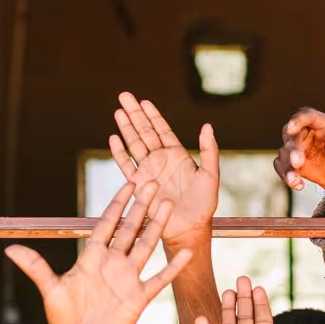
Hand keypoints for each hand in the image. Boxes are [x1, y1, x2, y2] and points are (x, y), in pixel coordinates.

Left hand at [7, 180, 193, 323]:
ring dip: (157, 226)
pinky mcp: (138, 298)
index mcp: (91, 258)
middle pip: (130, 228)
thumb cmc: (64, 321)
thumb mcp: (51, 291)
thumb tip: (10, 249)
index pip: (107, 224)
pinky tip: (185, 253)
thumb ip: (36, 267)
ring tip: (170, 206)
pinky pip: (159, 279)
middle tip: (154, 182)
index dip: (117, 204)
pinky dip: (172, 267)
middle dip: (141, 206)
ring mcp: (127, 280)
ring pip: (146, 246)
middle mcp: (112, 264)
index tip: (129, 184)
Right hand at [109, 92, 218, 246]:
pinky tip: (113, 138)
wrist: (189, 227)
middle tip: (124, 95)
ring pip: (134, 144)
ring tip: (118, 111)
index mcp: (177, 155)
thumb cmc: (204, 203)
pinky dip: (119, 152)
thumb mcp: (211, 174)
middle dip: (134, 113)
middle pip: (144, 131)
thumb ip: (209, 150)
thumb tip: (207, 126)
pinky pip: (126, 165)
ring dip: (126, 128)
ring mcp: (148, 171)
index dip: (153, 115)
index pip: (162, 129)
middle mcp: (160, 160)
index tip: (144, 101)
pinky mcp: (139, 184)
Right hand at [273, 108, 324, 215]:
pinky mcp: (295, 164)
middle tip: (298, 163)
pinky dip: (286, 175)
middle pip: (291, 134)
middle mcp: (309, 134)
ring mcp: (301, 149)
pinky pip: (283, 167)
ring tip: (295, 180)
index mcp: (324, 124)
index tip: (292, 129)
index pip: (308, 116)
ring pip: (285, 152)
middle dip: (292, 148)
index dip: (298, 120)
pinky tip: (297, 184)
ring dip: (287, 166)